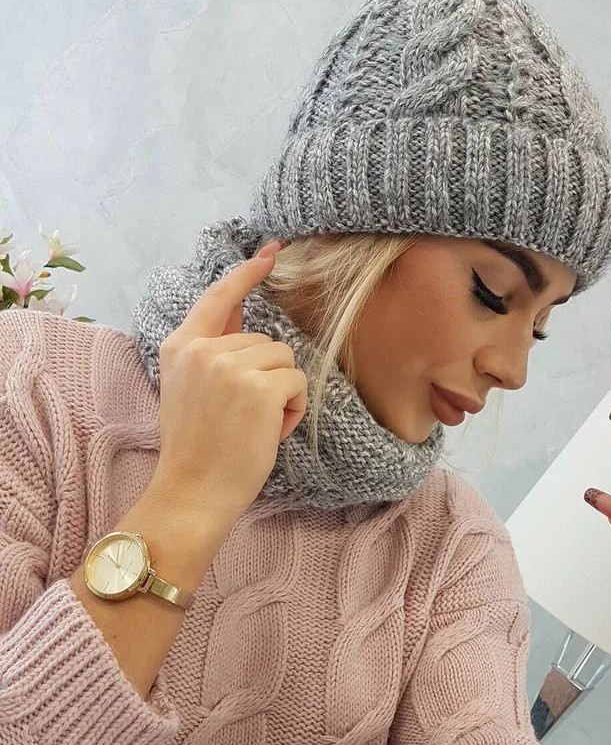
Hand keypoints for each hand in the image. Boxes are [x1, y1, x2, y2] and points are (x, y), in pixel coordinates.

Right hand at [150, 240, 306, 526]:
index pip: (217, 297)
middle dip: (266, 378)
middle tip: (243, 419)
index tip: (270, 253)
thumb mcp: (189, 390)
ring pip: (284, 361)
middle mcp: (202, 349)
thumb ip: (212, 350)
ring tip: (255, 427)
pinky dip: (293, 410)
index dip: (247, 273)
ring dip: (281, 395)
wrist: (193, 492)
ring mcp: (230, 365)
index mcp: (180, 347)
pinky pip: (297, 382)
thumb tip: (238, 313)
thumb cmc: (196, 451)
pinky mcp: (259, 386)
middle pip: (263, 341)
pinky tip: (270, 432)